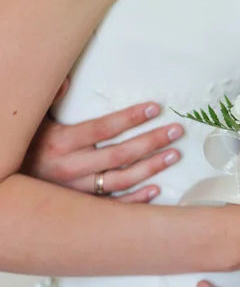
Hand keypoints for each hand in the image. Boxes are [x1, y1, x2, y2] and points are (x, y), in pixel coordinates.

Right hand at [22, 80, 183, 202]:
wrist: (5, 190)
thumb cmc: (23, 150)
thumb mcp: (31, 123)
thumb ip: (49, 101)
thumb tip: (64, 79)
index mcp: (61, 142)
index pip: (103, 128)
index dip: (131, 118)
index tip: (154, 108)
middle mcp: (71, 167)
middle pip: (120, 154)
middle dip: (152, 141)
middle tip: (176, 131)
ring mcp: (78, 190)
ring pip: (122, 179)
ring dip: (151, 168)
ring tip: (173, 155)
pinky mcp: (82, 207)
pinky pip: (113, 205)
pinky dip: (136, 200)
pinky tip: (156, 190)